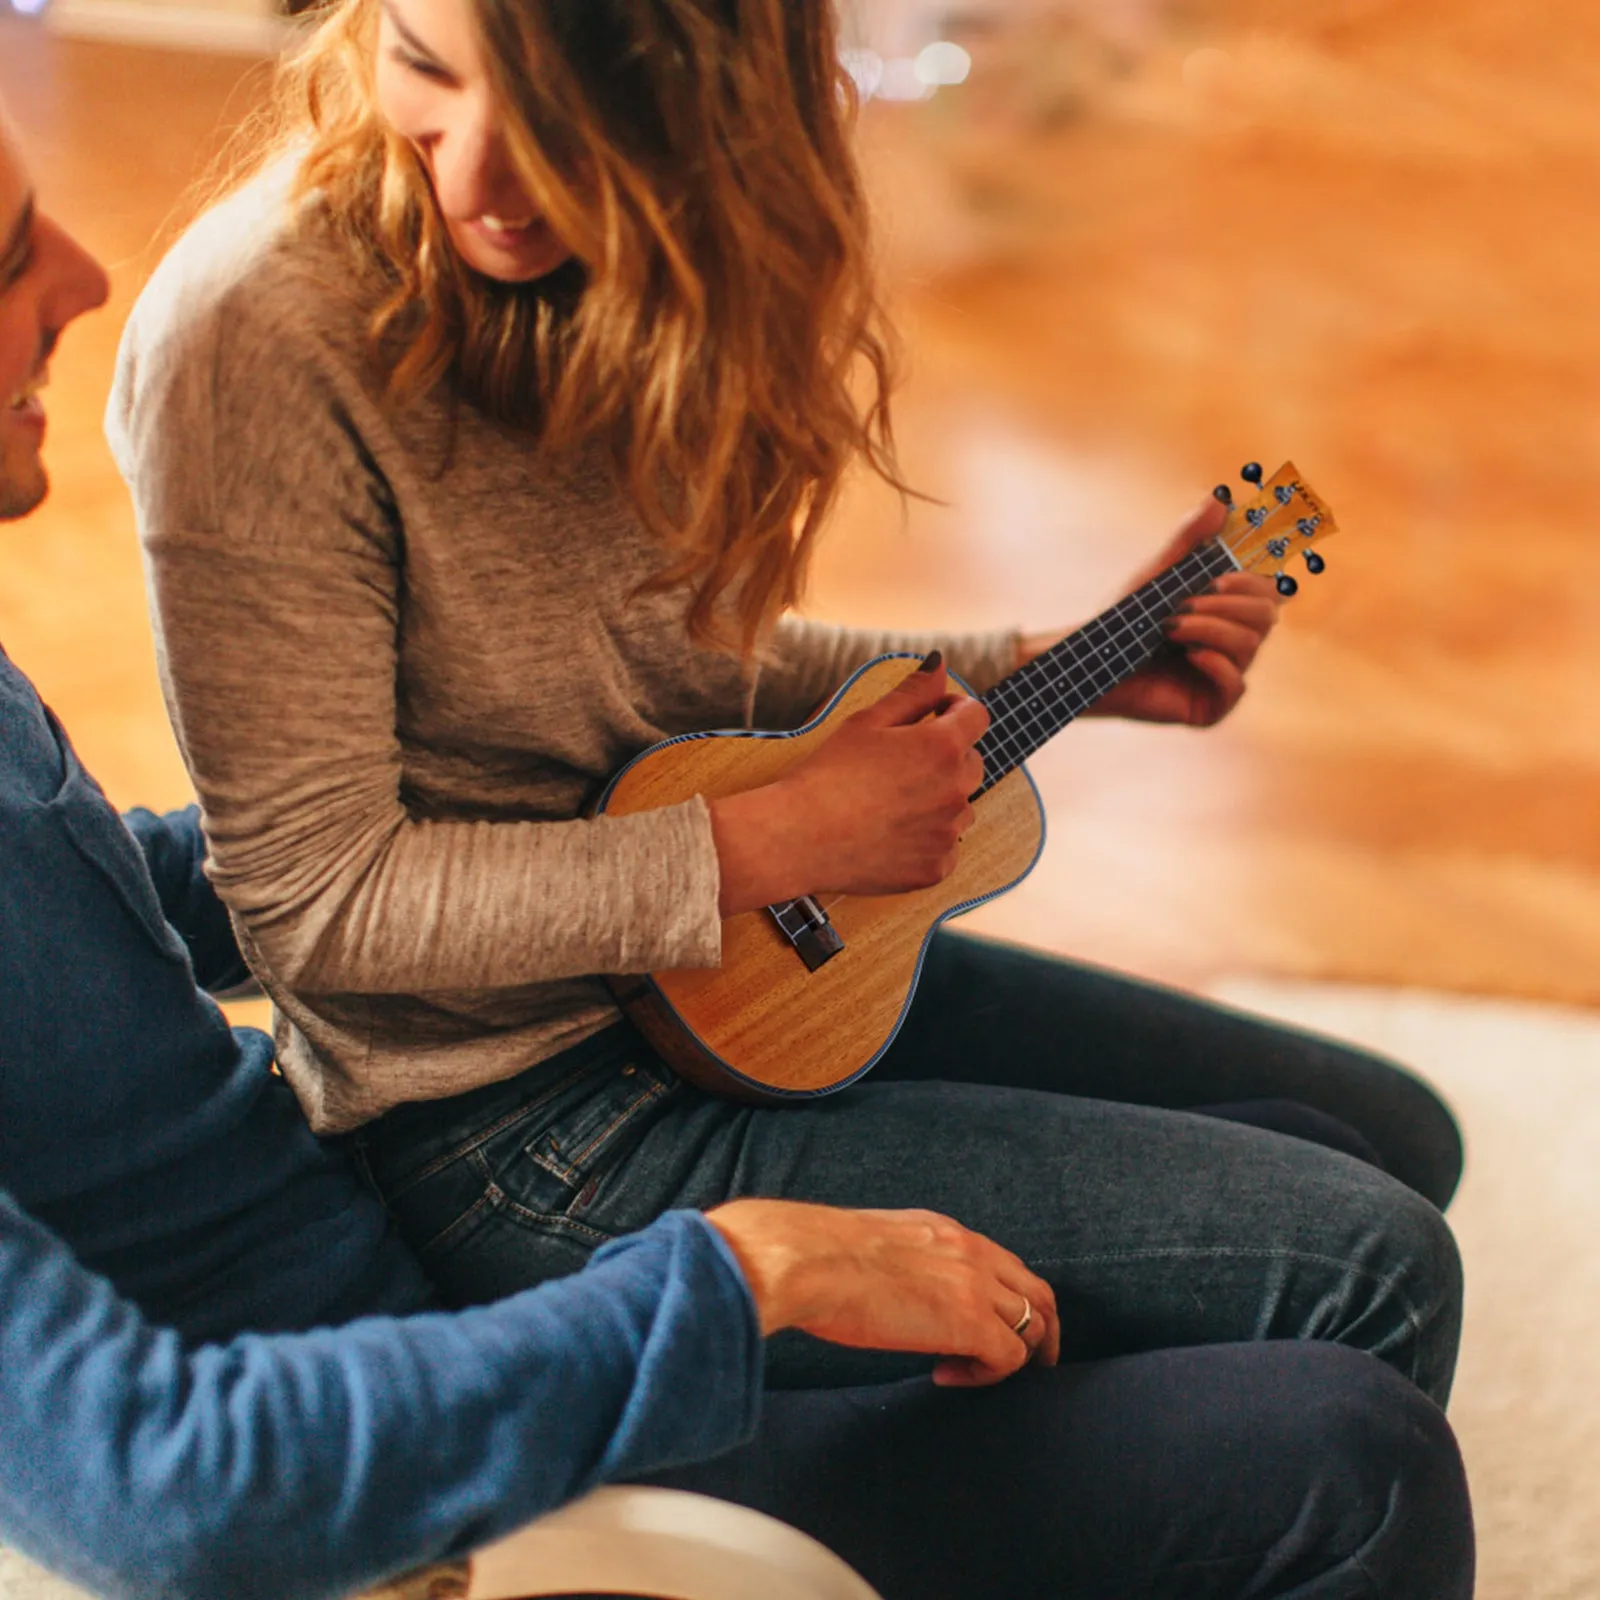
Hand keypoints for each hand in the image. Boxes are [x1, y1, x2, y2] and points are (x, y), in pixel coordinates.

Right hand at [705, 1198, 1059, 1386]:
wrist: (808, 1260)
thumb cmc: (821, 1256)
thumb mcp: (877, 1242)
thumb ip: (903, 1261)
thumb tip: (893, 1287)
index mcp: (947, 1231)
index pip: (1007, 1265)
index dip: (1012, 1300)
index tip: (998, 1327)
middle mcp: (971, 1252)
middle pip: (1039, 1294)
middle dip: (1043, 1332)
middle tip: (1034, 1364)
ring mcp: (975, 1286)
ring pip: (1031, 1328)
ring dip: (1012, 1358)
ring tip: (978, 1375)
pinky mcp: (968, 1323)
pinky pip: (1008, 1359)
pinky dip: (986, 1376)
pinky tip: (945, 1375)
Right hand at [710, 655, 988, 913]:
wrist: (798, 837)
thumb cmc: (827, 775)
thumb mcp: (867, 723)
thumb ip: (912, 692)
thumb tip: (940, 664)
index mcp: (942, 746)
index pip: (976, 715)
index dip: (956, 709)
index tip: (935, 715)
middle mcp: (955, 789)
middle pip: (972, 763)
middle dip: (947, 757)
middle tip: (901, 764)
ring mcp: (948, 833)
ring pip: (960, 807)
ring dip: (939, 800)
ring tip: (890, 803)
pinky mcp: (936, 868)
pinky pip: (945, 847)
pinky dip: (926, 840)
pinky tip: (889, 834)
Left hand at [1017, 496, 1280, 727]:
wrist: (1091, 660)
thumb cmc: (1124, 619)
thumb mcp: (1159, 573)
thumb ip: (1189, 539)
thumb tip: (1219, 499)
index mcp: (1228, 614)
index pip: (1269, 593)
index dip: (1255, 581)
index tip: (1218, 576)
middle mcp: (1232, 645)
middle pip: (1267, 617)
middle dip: (1226, 604)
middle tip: (1184, 603)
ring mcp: (1223, 677)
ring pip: (1251, 646)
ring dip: (1210, 628)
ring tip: (1171, 627)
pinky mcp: (1210, 707)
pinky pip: (1237, 686)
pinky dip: (1213, 663)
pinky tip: (1186, 656)